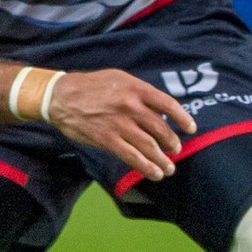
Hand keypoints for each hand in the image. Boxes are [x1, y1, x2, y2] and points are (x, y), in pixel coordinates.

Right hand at [46, 69, 196, 179]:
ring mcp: (119, 124)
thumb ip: (140, 93)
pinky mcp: (107, 140)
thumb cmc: (93, 86)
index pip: (167, 104)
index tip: (190, 128)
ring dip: (162, 159)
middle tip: (176, 150)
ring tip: (169, 168)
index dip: (182, 118)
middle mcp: (131, 106)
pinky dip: (145, 166)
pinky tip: (154, 173)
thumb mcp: (119, 79)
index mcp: (136, 89)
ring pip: (148, 145)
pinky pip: (131, 156)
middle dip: (172, 142)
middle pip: (160, 128)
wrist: (62, 96)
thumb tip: (160, 110)